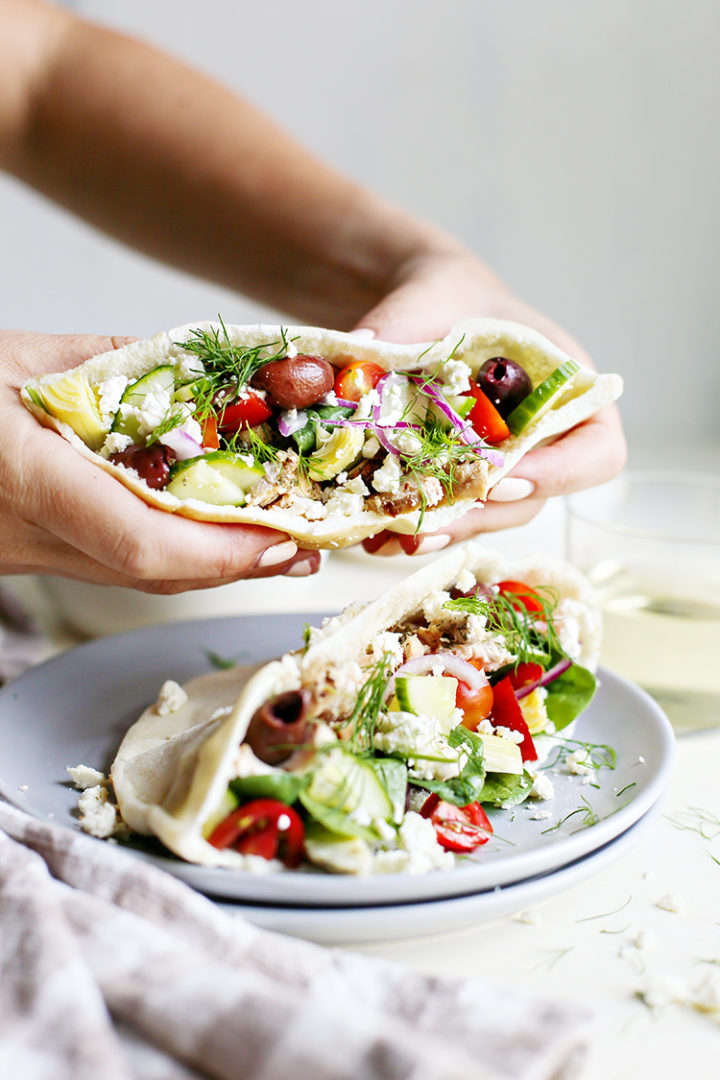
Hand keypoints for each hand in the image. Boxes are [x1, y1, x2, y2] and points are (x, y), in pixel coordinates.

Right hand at [0, 332, 319, 590]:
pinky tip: (208, 536)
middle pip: (149, 573)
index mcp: (15, 474)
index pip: (136, 540)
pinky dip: (168, 556)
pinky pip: (108, 567)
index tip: (281, 537)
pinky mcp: (23, 558)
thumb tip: (202, 371)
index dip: (218, 550)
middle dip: (237, 564)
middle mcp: (18, 534)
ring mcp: (17, 556)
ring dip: (211, 566)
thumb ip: (114, 363)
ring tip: (277, 541)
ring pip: (133, 578)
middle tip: (307, 544)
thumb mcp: (18, 355)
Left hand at [355, 250, 625, 554]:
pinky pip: (450, 515)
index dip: (559, 475)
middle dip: (480, 515)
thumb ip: (403, 324)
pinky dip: (415, 525)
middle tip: (428, 524)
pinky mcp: (461, 481)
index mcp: (569, 391)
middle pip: (535, 499)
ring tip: (393, 535)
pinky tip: (375, 534)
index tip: (502, 480)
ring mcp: (503, 466)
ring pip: (489, 516)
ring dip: (445, 529)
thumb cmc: (448, 294)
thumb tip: (360, 355)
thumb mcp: (432, 294)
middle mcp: (545, 439)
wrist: (417, 310)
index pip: (597, 452)